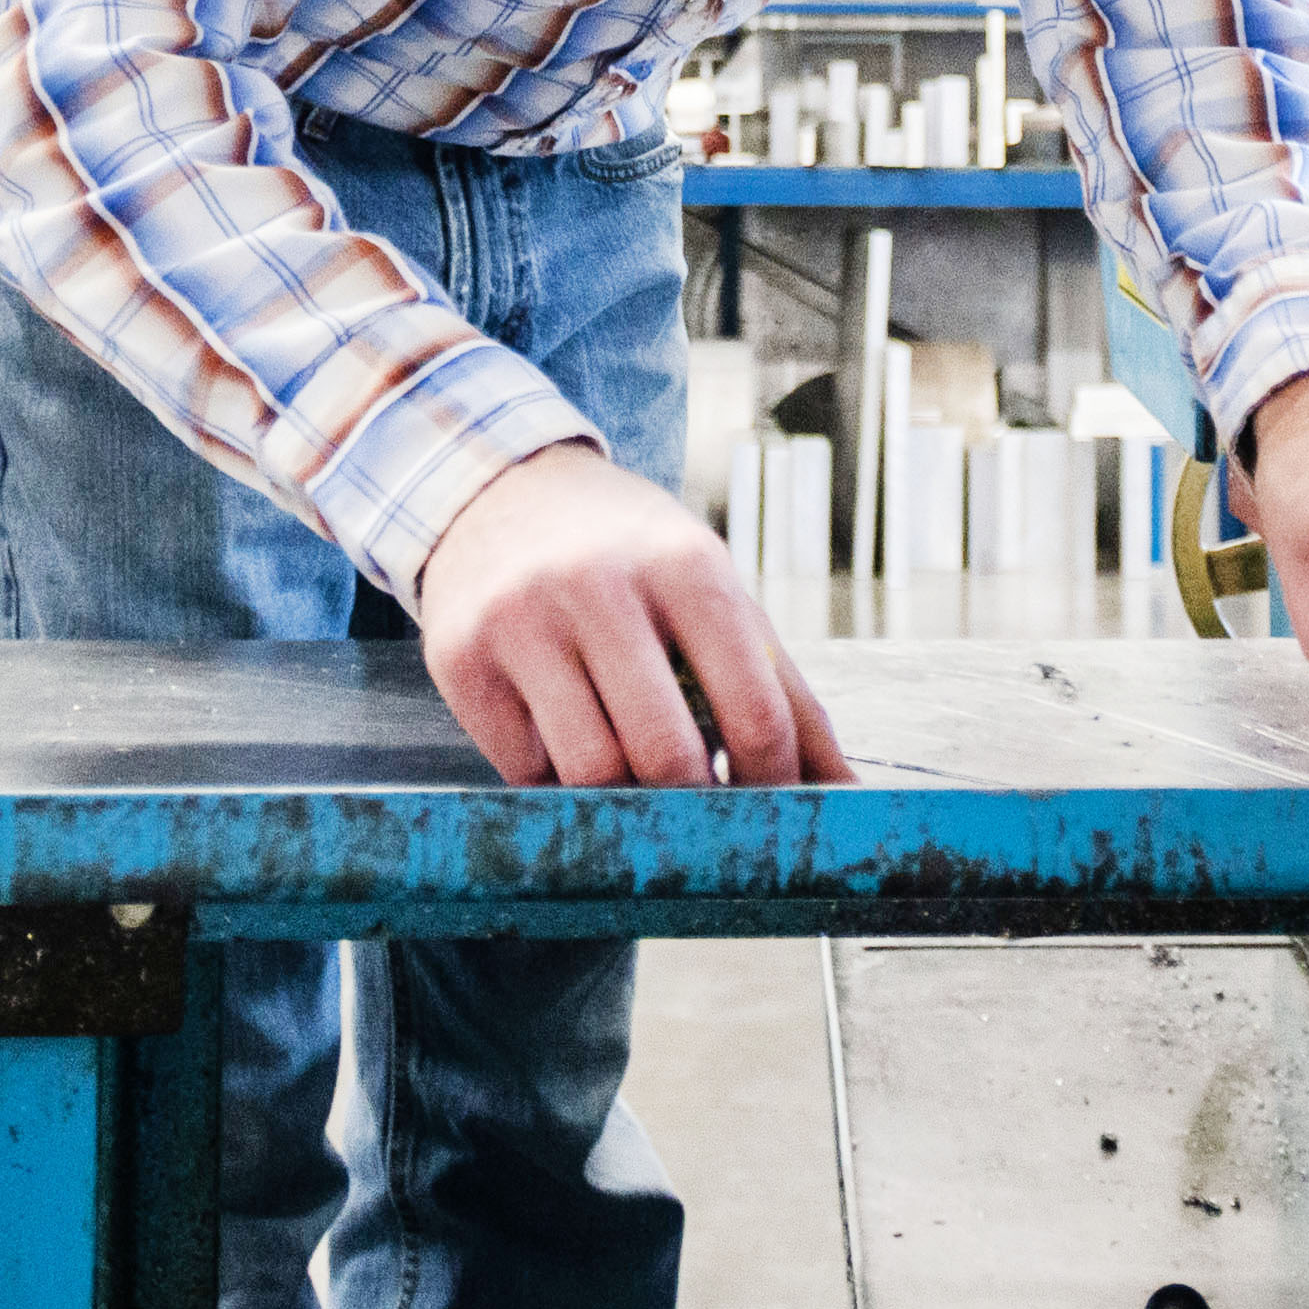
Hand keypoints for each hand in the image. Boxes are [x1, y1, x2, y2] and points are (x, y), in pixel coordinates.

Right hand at [414, 449, 854, 792]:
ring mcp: (521, 621)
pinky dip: (559, 787)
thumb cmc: (633, 559)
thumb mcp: (715, 595)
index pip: (754, 709)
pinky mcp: (460, 659)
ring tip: (638, 789)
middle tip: (699, 815)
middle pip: (666, 755)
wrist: (499, 492)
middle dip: (694, 805)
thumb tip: (849, 796)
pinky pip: (524, 772)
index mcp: (687, 564)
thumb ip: (784, 693)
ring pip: (590, 772)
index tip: (774, 817)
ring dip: (625, 804)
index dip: (774, 785)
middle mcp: (599, 585)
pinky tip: (570, 755)